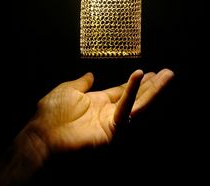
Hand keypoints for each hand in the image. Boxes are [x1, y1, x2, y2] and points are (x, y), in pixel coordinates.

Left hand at [27, 69, 173, 151]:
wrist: (42, 136)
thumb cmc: (52, 113)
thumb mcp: (68, 90)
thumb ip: (82, 83)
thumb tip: (90, 74)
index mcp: (99, 102)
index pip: (123, 91)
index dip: (136, 83)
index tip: (148, 73)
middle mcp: (109, 112)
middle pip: (135, 96)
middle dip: (152, 85)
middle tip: (167, 73)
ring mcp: (112, 121)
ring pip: (139, 103)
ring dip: (154, 90)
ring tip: (167, 75)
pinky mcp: (112, 129)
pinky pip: (126, 109)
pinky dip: (133, 91)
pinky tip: (141, 76)